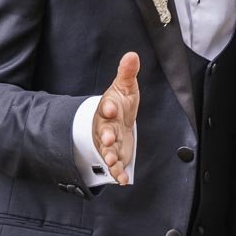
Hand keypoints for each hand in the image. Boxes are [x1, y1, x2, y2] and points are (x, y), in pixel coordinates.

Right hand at [92, 52, 139, 184]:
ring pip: (106, 150)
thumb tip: (132, 55)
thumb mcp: (125, 87)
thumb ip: (127, 73)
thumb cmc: (119, 102)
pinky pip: (115, 166)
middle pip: (104, 131)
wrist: (115, 119)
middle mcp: (105, 127)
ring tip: (112, 161)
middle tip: (111, 138)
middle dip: (107, 135)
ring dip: (109, 156)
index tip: (111, 107)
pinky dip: (117, 173)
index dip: (109, 106)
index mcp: (108, 109)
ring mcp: (109, 143)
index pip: (107, 106)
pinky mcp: (115, 155)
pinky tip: (122, 180)